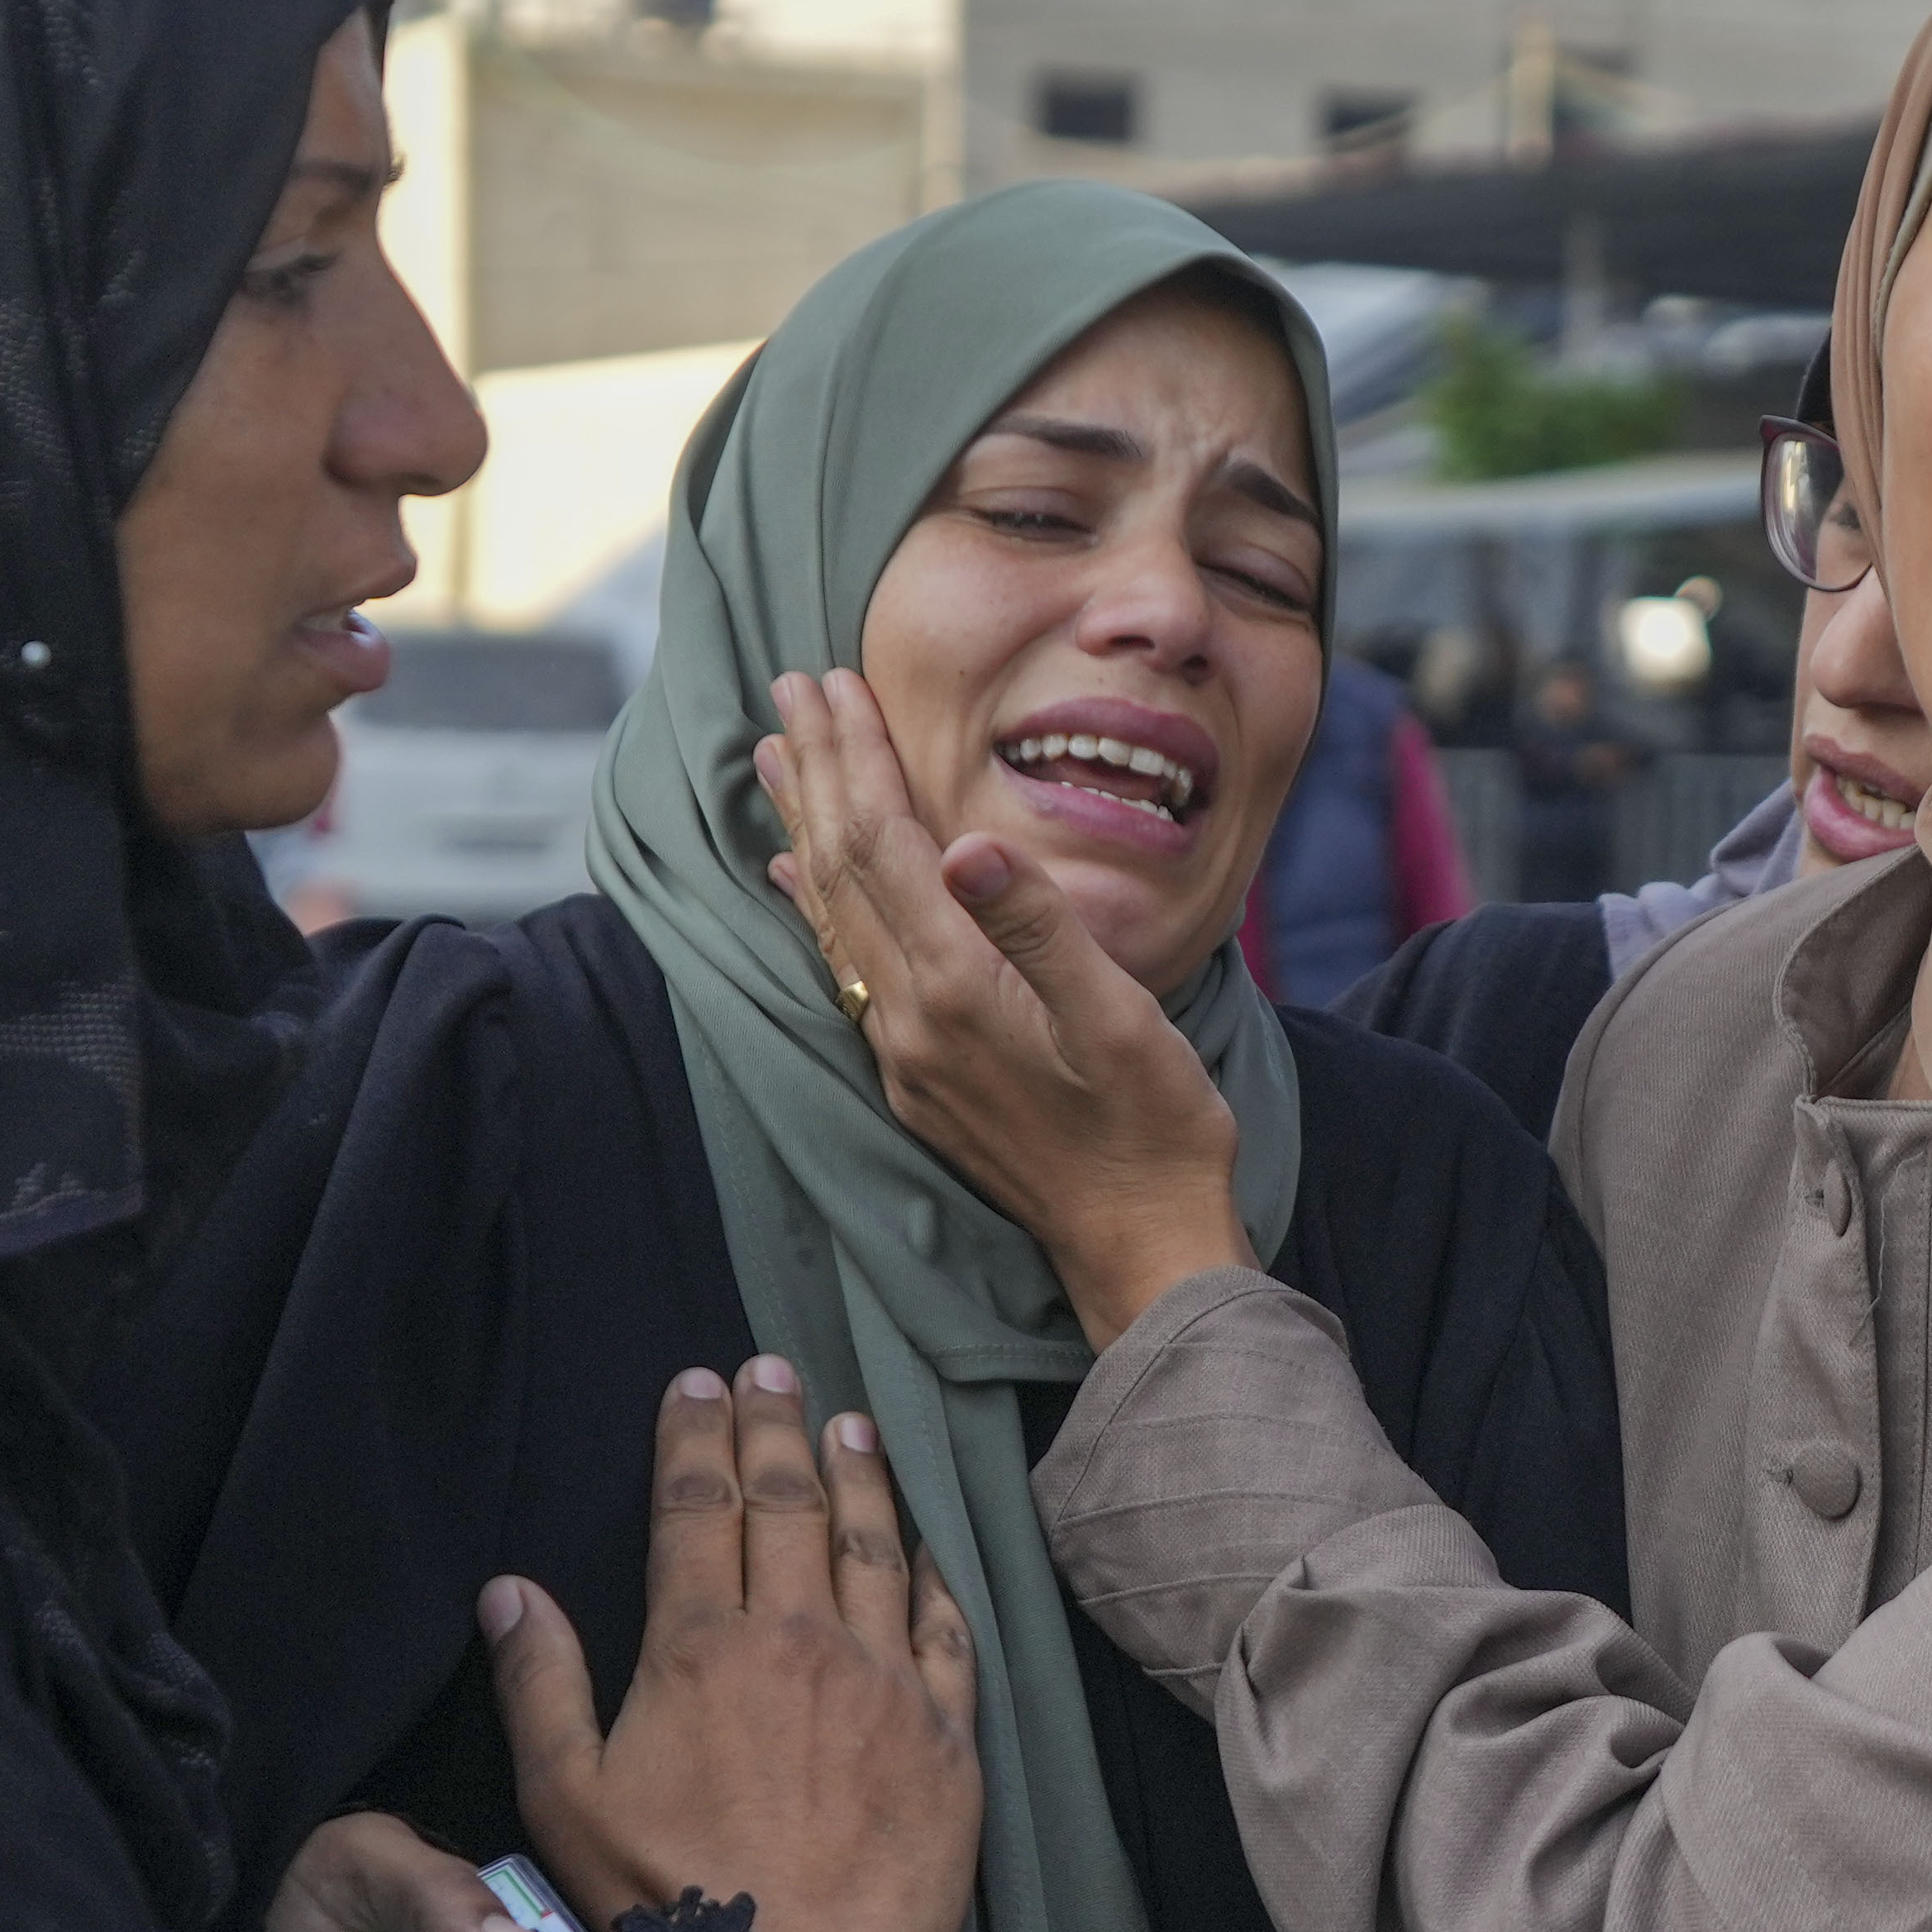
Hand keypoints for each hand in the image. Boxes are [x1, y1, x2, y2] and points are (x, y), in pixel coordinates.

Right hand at [483, 1359, 982, 1931]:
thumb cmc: (664, 1903)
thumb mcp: (563, 1799)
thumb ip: (540, 1684)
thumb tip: (510, 1592)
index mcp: (700, 1647)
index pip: (699, 1504)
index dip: (697, 1432)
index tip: (698, 1382)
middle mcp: (799, 1642)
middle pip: (789, 1502)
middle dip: (777, 1423)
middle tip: (774, 1367)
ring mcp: (883, 1684)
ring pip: (877, 1547)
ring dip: (861, 1474)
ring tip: (852, 1422)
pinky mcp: (947, 1738)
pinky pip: (949, 1631)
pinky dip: (937, 1575)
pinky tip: (928, 1544)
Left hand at [759, 667, 1255, 1348]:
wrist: (1143, 1249)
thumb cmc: (1155, 1131)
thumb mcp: (1121, 1019)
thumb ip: (1043, 927)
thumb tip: (972, 845)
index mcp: (960, 991)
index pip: (887, 847)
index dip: (858, 758)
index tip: (834, 682)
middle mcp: (910, 1021)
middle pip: (843, 869)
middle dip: (817, 772)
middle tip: (789, 686)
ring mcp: (904, 1055)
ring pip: (833, 916)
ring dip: (804, 827)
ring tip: (777, 757)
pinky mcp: (916, 1080)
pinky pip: (845, 969)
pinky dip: (817, 909)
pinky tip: (797, 880)